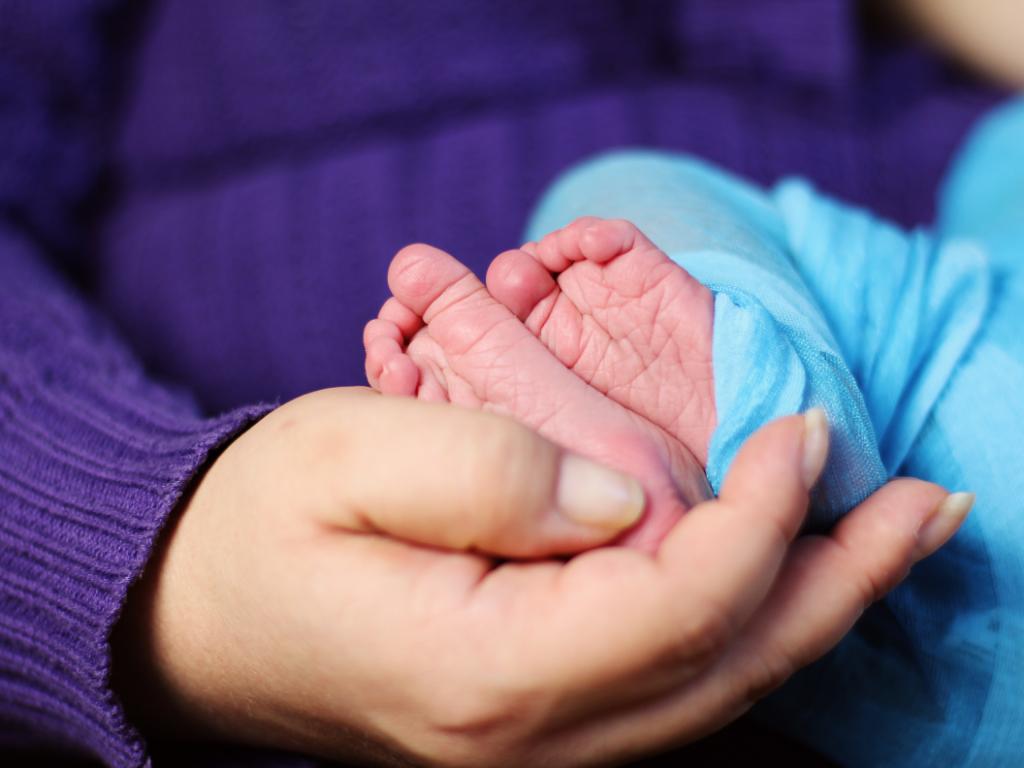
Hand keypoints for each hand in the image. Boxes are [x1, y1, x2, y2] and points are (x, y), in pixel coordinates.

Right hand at [113, 389, 964, 765]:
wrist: (198, 616)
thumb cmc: (262, 525)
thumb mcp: (345, 456)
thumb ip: (488, 469)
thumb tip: (631, 494)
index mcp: (482, 673)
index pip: (673, 605)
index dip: (758, 516)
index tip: (801, 428)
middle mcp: (528, 735)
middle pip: (724, 667)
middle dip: (835, 578)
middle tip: (929, 503)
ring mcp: (536, 742)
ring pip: (714, 689)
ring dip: (812, 608)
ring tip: (894, 536)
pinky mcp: (536, 717)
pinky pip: (672, 687)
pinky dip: (747, 629)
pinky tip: (785, 582)